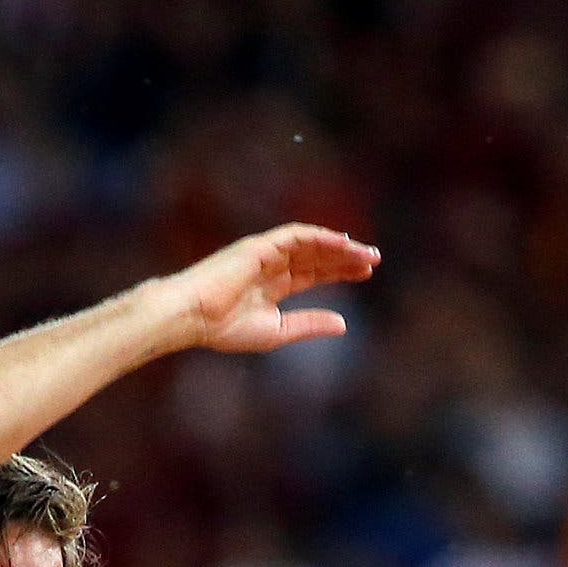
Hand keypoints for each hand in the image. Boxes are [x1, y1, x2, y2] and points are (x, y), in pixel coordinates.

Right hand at [163, 223, 379, 355]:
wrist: (193, 317)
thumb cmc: (224, 329)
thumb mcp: (277, 331)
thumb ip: (309, 324)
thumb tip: (344, 324)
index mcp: (273, 286)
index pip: (314, 272)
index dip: (340, 270)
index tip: (366, 272)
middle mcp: (272, 265)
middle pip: (317, 255)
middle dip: (346, 256)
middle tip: (374, 260)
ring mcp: (266, 253)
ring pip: (311, 243)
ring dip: (339, 246)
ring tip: (365, 253)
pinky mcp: (261, 245)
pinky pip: (297, 235)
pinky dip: (320, 236)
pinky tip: (342, 242)